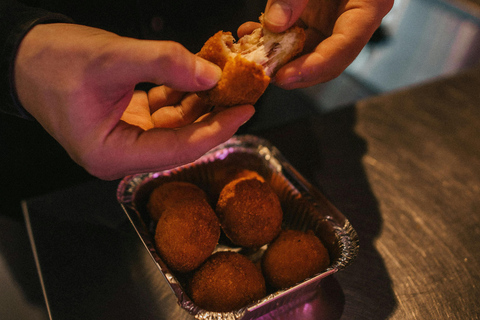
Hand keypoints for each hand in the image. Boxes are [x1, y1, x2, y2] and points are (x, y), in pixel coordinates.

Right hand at [14, 23, 254, 179]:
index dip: (216, 130)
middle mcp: (122, 155)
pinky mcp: (130, 123)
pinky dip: (183, 94)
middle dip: (212, 115)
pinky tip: (199, 77)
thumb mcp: (111, 58)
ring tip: (227, 82)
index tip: (244, 111)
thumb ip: (163, 63)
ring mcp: (127, 140)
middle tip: (242, 94)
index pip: (178, 149)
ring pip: (177, 125)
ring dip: (200, 102)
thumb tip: (209, 74)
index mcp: (111, 155)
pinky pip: (166, 112)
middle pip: (181, 140)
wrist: (25, 56)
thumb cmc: (52, 62)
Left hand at [240, 0, 392, 88]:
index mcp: (368, 5)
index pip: (344, 48)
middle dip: (294, 71)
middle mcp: (352, 19)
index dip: (314, 67)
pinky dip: (274, 39)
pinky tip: (253, 34)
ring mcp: (333, 20)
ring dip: (279, 57)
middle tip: (264, 74)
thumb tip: (275, 24)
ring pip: (308, 52)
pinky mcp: (315, 16)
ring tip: (253, 54)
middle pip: (326, 59)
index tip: (285, 77)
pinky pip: (296, 36)